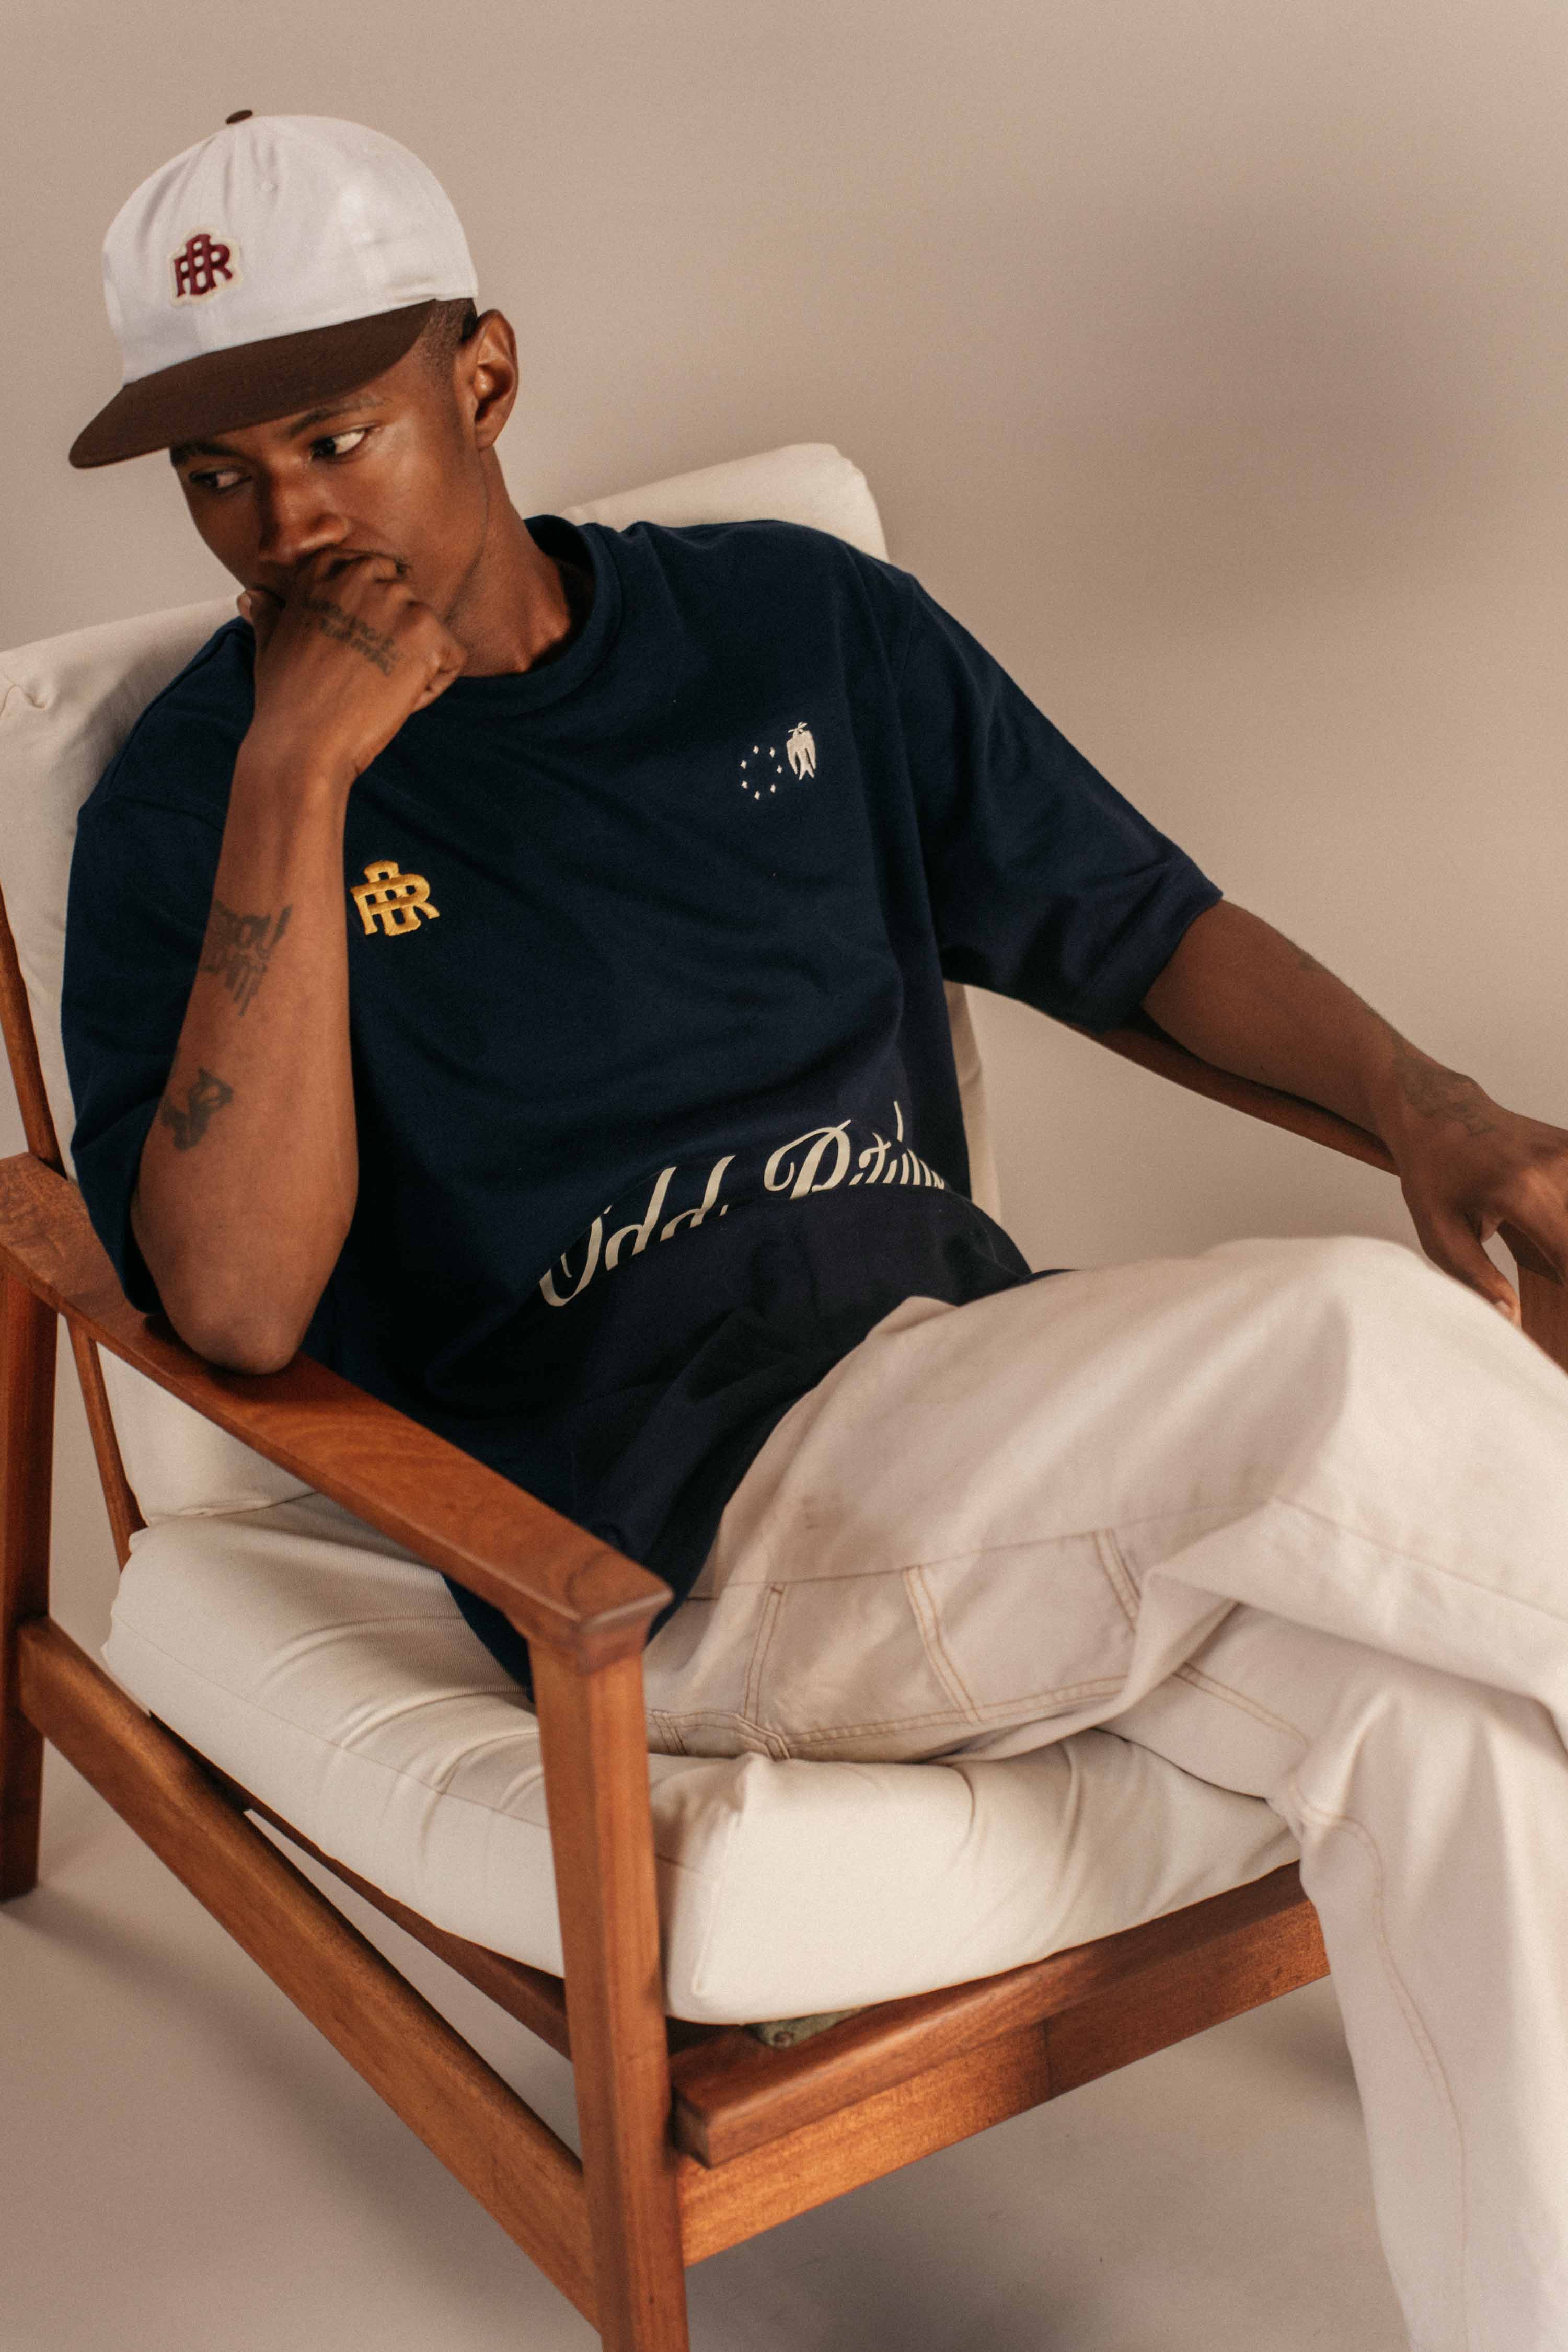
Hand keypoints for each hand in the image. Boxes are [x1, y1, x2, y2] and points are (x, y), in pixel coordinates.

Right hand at [237, 549, 465, 784]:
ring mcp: (398, 601)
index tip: (343, 654)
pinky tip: (394, 700)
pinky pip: (453, 658)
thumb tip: (253, 596)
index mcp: (326, 566)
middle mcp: (363, 573)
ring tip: (373, 689)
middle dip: (395, 638)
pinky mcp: (428, 634)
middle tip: (360, 676)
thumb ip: (271, 612)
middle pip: (406, 601)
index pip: (375, 576)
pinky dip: (432, 686)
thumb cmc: (285, 699)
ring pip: (430, 630)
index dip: (367, 621)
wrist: (301, 742)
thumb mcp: (269, 642)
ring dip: (413, 664)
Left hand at [1386, 1065, 1567, 1324]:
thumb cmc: (1432, 1172)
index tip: (1562, 1309)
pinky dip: (1564, 1217)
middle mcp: (1555, 1166)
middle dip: (1564, 1265)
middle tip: (1540, 1269)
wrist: (1439, 1108)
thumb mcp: (1438, 1230)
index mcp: (1521, 1191)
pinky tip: (1547, 1225)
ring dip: (1561, 1239)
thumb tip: (1512, 1318)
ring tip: (1539, 1248)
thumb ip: (1477, 1277)